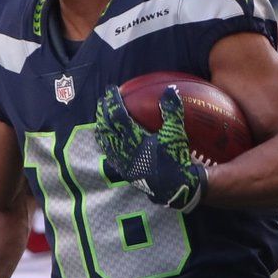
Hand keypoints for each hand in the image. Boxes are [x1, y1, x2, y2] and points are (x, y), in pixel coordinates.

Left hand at [94, 84, 206, 212]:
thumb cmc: (175, 158)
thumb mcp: (175, 133)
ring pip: (105, 140)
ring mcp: (121, 160)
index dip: (112, 100)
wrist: (174, 187)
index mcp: (134, 137)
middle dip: (102, 111)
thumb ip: (172, 111)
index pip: (117, 114)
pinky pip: (109, 153)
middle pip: (106, 126)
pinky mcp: (123, 170)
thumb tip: (170, 90)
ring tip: (101, 117)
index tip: (111, 89)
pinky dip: (106, 142)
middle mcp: (123, 148)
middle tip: (103, 100)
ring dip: (102, 126)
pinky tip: (107, 139)